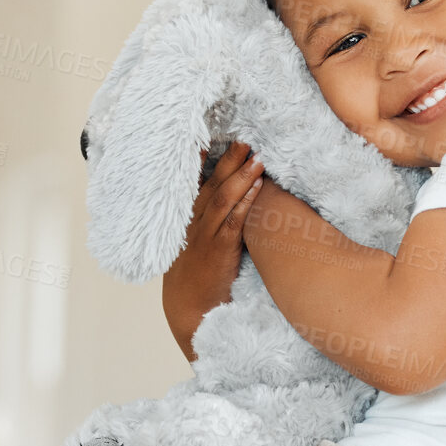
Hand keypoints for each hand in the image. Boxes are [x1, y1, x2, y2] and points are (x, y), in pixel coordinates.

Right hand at [162, 140, 264, 360]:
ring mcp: (204, 234)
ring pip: (222, 198)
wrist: (189, 309)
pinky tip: (256, 188)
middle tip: (246, 138)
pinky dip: (245, 203)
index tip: (216, 136)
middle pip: (213, 183)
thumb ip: (214, 221)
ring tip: (257, 157)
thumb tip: (236, 202)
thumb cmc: (199, 275)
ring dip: (241, 176)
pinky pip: (232, 221)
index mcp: (191, 217)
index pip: (198, 182)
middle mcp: (195, 221)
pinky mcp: (218, 250)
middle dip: (230, 160)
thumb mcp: (200, 244)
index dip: (206, 159)